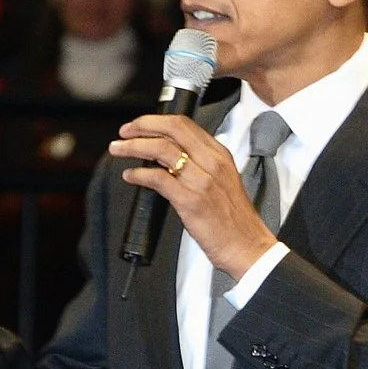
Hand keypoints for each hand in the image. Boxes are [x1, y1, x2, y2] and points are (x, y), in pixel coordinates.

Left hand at [108, 114, 278, 280]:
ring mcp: (202, 180)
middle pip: (172, 129)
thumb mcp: (222, 182)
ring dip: (134, 146)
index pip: (185, 124)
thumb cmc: (234, 221)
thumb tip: (168, 158)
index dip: (156, 121)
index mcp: (219, 155)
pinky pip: (158, 178)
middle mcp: (212, 162)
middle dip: (142, 125)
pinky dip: (139, 174)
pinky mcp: (191, 200)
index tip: (140, 126)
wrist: (248, 247)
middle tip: (124, 132)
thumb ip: (200, 166)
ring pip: (161, 149)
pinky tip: (130, 176)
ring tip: (119, 149)